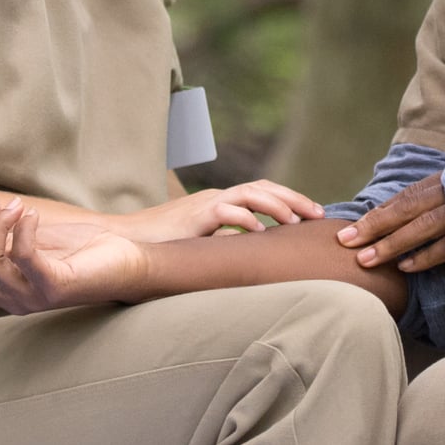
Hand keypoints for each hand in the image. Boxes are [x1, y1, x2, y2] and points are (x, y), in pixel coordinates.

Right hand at [0, 199, 150, 313]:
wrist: (129, 261)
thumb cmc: (82, 250)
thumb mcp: (33, 243)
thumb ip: (4, 238)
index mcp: (1, 292)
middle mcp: (11, 301)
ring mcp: (32, 297)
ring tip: (19, 207)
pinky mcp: (55, 287)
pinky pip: (22, 257)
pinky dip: (22, 229)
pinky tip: (33, 216)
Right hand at [111, 179, 325, 242]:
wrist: (125, 241)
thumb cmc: (163, 246)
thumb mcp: (202, 244)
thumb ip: (225, 244)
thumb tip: (251, 256)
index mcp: (220, 202)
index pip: (262, 192)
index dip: (289, 200)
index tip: (313, 214)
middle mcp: (217, 198)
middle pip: (263, 188)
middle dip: (294, 199)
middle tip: (319, 214)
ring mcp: (206, 205)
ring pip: (250, 194)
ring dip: (277, 205)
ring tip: (298, 220)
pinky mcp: (194, 218)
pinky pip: (225, 213)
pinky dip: (246, 220)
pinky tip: (262, 232)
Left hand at [336, 172, 444, 272]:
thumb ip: (430, 198)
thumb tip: (397, 216)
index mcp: (437, 184)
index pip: (400, 201)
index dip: (373, 216)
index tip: (348, 231)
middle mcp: (444, 196)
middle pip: (404, 210)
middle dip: (372, 226)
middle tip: (344, 240)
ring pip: (420, 228)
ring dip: (391, 244)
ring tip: (365, 260)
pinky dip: (424, 257)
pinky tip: (403, 268)